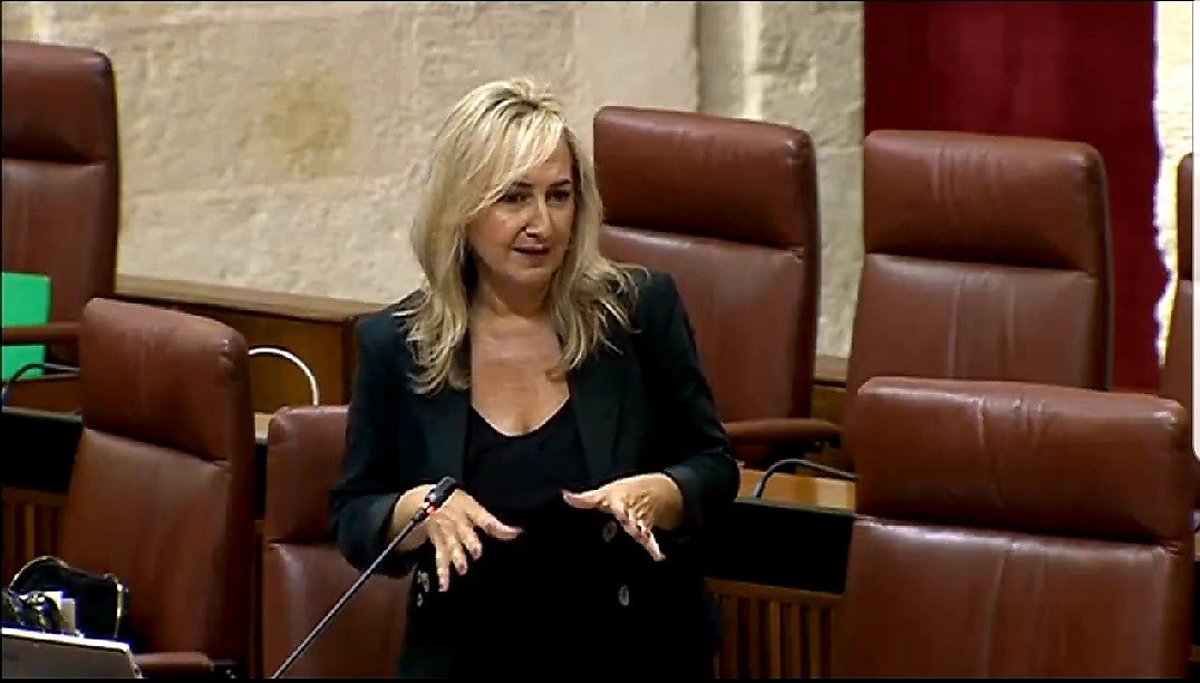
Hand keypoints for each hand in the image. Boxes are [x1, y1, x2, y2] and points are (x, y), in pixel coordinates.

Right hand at [423, 489, 520, 591]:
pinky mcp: (437, 542)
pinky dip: (442, 573)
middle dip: (471, 544)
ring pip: (452, 547)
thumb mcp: (473, 504)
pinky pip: (440, 557)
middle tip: (477, 553)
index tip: (516, 533)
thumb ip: (489, 520)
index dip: (502, 527)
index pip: (488, 520)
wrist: (427, 498)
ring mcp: (447, 533)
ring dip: (457, 558)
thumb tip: (516, 532)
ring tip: (462, 570)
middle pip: (466, 534)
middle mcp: (459, 522)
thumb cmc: (455, 501)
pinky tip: (443, 587)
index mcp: (471, 510)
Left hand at [562, 473, 683, 561]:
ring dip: (641, 536)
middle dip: (631, 526)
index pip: (618, 507)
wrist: (650, 491)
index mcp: (618, 503)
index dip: (620, 511)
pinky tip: (658, 556)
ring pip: (640, 530)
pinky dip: (654, 548)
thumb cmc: (620, 494)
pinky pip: (650, 539)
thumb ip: (584, 499)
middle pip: (630, 521)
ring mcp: (639, 522)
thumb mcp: (603, 493)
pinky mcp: (646, 530)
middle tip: (633, 532)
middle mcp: (630, 513)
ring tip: (642, 542)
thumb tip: (565, 496)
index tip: (621, 515)